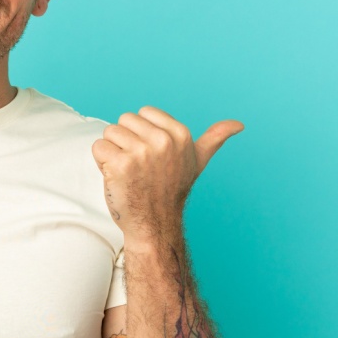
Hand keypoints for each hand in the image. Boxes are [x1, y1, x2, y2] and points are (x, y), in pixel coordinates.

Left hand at [92, 107, 242, 242]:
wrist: (154, 224)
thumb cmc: (171, 191)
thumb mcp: (197, 162)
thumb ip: (214, 139)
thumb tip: (239, 125)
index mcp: (180, 134)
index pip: (142, 113)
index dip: (141, 134)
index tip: (152, 157)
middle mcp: (163, 141)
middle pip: (123, 121)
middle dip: (125, 142)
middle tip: (138, 168)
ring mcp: (142, 152)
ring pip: (109, 133)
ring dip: (112, 153)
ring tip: (128, 173)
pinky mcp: (121, 164)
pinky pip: (98, 148)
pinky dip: (101, 163)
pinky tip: (117, 179)